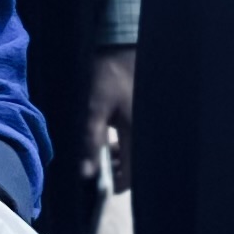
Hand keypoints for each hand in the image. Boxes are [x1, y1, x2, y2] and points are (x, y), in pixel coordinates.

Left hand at [75, 45, 134, 189]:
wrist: (121, 47)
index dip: (115, 184)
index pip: (132, 174)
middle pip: (135, 165)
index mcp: (139, 133)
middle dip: (115, 170)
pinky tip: (107, 139)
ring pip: (135, 151)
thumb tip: (86, 173)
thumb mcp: (94, 107)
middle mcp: (148, 132)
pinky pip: (134, 138)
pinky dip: (121, 144)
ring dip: (117, 157)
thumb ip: (91, 140)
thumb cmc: (108, 75)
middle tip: (93, 169)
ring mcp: (147, 123)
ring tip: (97, 154)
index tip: (96, 186)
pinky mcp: (143, 115)